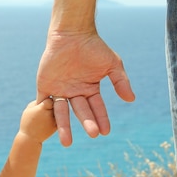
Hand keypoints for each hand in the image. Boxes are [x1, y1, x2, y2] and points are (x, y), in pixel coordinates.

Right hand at [18, 99, 56, 143]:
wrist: (30, 138)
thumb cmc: (27, 121)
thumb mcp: (29, 108)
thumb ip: (39, 101)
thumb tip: (48, 97)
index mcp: (43, 108)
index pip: (49, 99)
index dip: (46, 100)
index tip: (44, 101)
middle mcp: (50, 113)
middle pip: (55, 104)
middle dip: (52, 104)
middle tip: (48, 106)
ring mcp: (55, 120)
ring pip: (58, 111)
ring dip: (55, 110)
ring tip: (48, 112)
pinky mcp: (57, 126)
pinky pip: (58, 118)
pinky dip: (55, 117)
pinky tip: (50, 118)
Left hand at [37, 31, 134, 145]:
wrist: (72, 33)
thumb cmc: (93, 47)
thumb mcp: (112, 64)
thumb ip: (120, 82)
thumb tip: (132, 99)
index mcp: (90, 89)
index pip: (97, 108)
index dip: (101, 119)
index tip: (106, 132)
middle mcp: (75, 92)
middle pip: (81, 112)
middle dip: (87, 122)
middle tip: (92, 134)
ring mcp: (60, 90)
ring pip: (62, 112)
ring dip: (64, 127)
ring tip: (67, 143)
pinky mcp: (45, 86)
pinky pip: (44, 102)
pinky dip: (45, 112)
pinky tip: (46, 125)